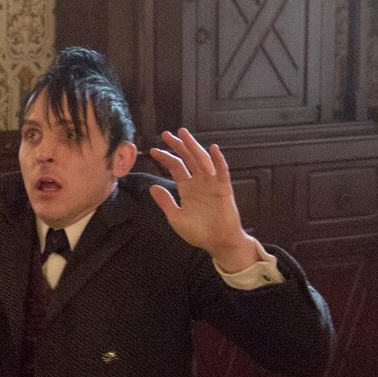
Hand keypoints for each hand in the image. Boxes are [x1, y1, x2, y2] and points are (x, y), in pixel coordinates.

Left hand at [147, 128, 258, 271]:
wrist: (218, 242)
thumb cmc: (198, 232)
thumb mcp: (176, 217)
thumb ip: (165, 202)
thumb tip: (153, 187)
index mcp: (187, 188)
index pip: (175, 167)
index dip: (165, 158)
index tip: (153, 150)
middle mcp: (199, 182)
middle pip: (188, 159)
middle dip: (178, 146)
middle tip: (167, 134)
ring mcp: (212, 184)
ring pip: (202, 160)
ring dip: (194, 147)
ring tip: (184, 134)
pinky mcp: (224, 189)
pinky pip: (222, 172)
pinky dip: (218, 160)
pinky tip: (213, 148)